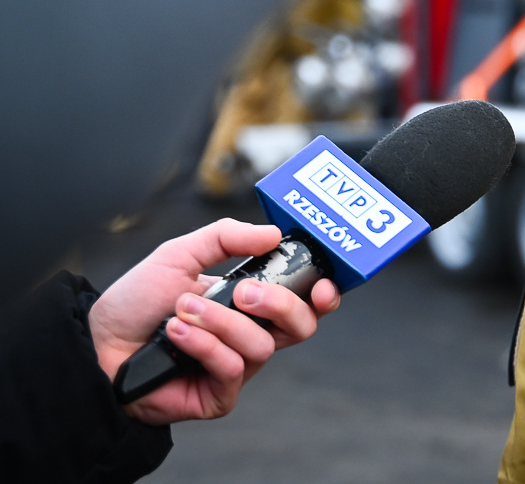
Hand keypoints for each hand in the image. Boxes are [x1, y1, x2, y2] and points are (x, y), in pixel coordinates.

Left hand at [88, 218, 340, 425]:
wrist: (96, 343)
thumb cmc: (137, 302)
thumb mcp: (181, 254)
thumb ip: (226, 237)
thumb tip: (274, 232)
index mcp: (253, 301)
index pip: (306, 300)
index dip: (325, 294)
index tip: (322, 284)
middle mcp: (251, 334)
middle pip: (301, 326)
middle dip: (281, 304)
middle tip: (242, 292)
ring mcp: (237, 367)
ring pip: (261, 346)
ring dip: (221, 323)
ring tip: (182, 312)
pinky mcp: (218, 395)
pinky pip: (232, 369)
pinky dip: (205, 346)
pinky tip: (177, 334)